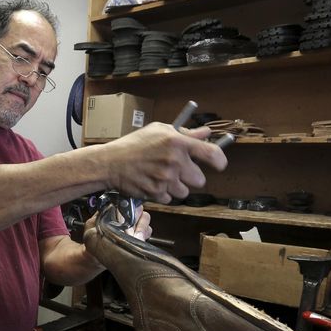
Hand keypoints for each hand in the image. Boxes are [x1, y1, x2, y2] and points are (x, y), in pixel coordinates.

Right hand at [102, 122, 227, 203]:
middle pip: (200, 180)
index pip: (212, 154)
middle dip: (191, 177)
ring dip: (177, 187)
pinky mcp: (156, 193)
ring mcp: (166, 180)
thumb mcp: (159, 131)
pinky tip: (153, 183)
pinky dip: (163, 194)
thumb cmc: (135, 144)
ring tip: (162, 177)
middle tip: (179, 172)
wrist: (111, 163)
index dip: (219, 161)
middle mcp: (175, 162)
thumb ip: (185, 134)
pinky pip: (170, 199)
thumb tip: (206, 133)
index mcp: (178, 143)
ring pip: (185, 192)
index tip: (218, 165)